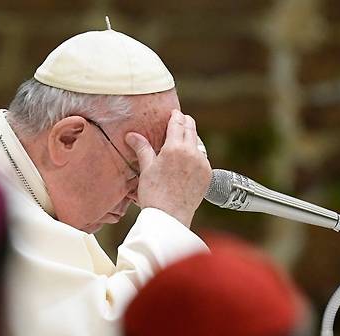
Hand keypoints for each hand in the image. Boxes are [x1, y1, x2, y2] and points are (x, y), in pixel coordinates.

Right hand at [125, 109, 210, 227]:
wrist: (170, 218)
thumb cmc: (154, 195)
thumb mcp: (146, 169)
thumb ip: (142, 149)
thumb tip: (132, 135)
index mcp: (175, 148)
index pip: (178, 122)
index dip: (175, 115)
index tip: (173, 113)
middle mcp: (192, 153)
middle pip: (191, 128)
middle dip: (184, 123)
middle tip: (177, 122)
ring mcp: (202, 164)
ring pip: (198, 143)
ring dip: (190, 139)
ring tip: (179, 143)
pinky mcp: (207, 175)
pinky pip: (202, 158)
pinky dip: (195, 155)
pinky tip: (186, 161)